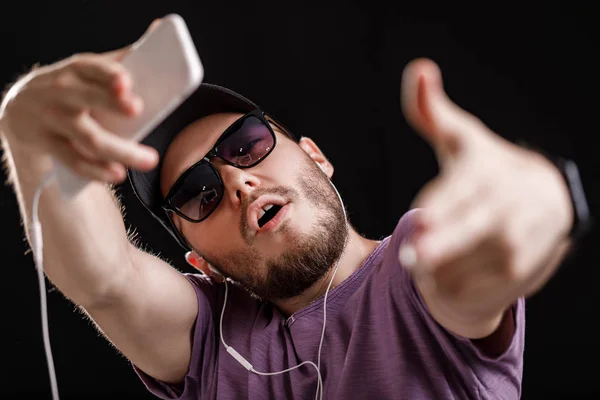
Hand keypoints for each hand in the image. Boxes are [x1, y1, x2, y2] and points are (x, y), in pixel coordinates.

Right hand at [0, 19, 161, 182]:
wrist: (21, 108)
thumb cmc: (70, 86)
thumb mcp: (89, 68)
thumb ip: (122, 58)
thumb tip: (158, 29)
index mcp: (77, 70)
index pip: (92, 67)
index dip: (109, 74)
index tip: (126, 82)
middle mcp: (62, 92)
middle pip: (90, 101)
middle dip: (112, 105)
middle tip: (137, 110)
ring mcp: (53, 119)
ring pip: (88, 137)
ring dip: (119, 150)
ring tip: (147, 160)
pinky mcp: (48, 144)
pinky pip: (74, 160)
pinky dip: (96, 170)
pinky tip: (116, 174)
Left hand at [398, 59, 572, 334]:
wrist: (542, 204)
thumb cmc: (484, 170)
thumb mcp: (460, 139)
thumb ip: (431, 110)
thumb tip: (419, 69)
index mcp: (491, 169)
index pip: (468, 189)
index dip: (446, 204)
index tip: (425, 217)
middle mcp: (511, 204)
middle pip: (480, 229)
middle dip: (448, 244)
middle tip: (417, 255)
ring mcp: (521, 240)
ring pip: (481, 263)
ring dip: (446, 270)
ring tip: (420, 264)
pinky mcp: (523, 270)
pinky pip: (487, 286)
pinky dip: (459, 288)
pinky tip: (439, 279)